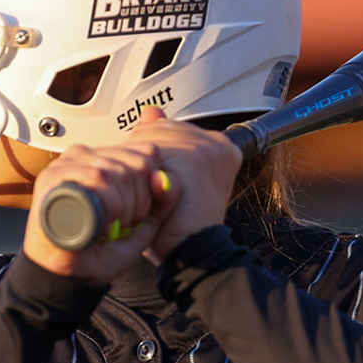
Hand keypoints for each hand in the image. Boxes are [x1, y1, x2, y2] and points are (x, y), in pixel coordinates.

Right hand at [23, 138, 173, 281]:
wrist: (63, 272)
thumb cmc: (98, 247)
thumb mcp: (140, 225)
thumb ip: (161, 202)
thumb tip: (165, 178)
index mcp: (104, 158)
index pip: (146, 153)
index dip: (150, 187)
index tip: (136, 215)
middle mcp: (86, 154)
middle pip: (137, 163)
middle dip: (140, 201)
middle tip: (122, 225)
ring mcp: (68, 162)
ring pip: (119, 171)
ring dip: (124, 208)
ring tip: (108, 227)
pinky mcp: (55, 175)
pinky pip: (99, 177)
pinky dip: (109, 205)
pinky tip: (99, 224)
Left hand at [123, 107, 243, 256]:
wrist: (193, 251)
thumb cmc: (180, 224)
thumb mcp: (172, 179)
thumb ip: (163, 141)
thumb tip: (151, 111)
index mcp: (219, 146)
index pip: (170, 127)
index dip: (156, 151)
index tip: (159, 174)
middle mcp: (216, 143)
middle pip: (159, 129)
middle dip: (148, 156)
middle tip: (155, 187)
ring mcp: (206, 148)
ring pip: (152, 139)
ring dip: (143, 166)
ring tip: (155, 192)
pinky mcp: (194, 157)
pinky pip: (150, 152)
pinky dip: (144, 174)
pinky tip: (155, 192)